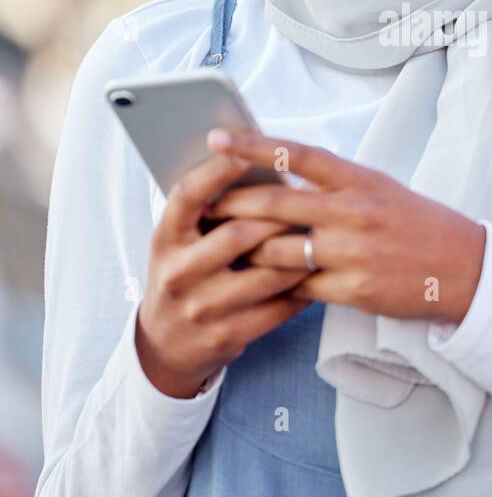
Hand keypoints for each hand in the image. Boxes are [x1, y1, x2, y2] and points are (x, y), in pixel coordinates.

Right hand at [136, 149, 313, 398]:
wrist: (165, 343)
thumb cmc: (185, 275)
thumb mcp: (181, 241)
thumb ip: (209, 211)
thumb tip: (258, 165)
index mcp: (165, 238)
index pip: (188, 196)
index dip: (216, 172)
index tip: (245, 153)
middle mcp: (178, 272)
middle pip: (236, 234)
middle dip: (278, 216)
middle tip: (310, 200)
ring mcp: (201, 307)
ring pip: (265, 274)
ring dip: (299, 254)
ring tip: (321, 236)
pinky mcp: (226, 336)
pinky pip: (276, 308)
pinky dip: (301, 290)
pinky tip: (314, 275)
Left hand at [205, 128, 486, 325]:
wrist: (464, 267)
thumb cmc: (417, 223)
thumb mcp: (379, 188)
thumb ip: (334, 184)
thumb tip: (281, 175)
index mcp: (359, 179)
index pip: (296, 154)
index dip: (252, 145)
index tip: (216, 138)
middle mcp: (354, 211)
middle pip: (276, 204)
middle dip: (232, 205)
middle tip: (204, 206)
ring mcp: (353, 252)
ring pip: (279, 251)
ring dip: (249, 252)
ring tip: (226, 250)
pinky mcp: (355, 289)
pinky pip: (300, 288)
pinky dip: (279, 285)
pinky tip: (263, 284)